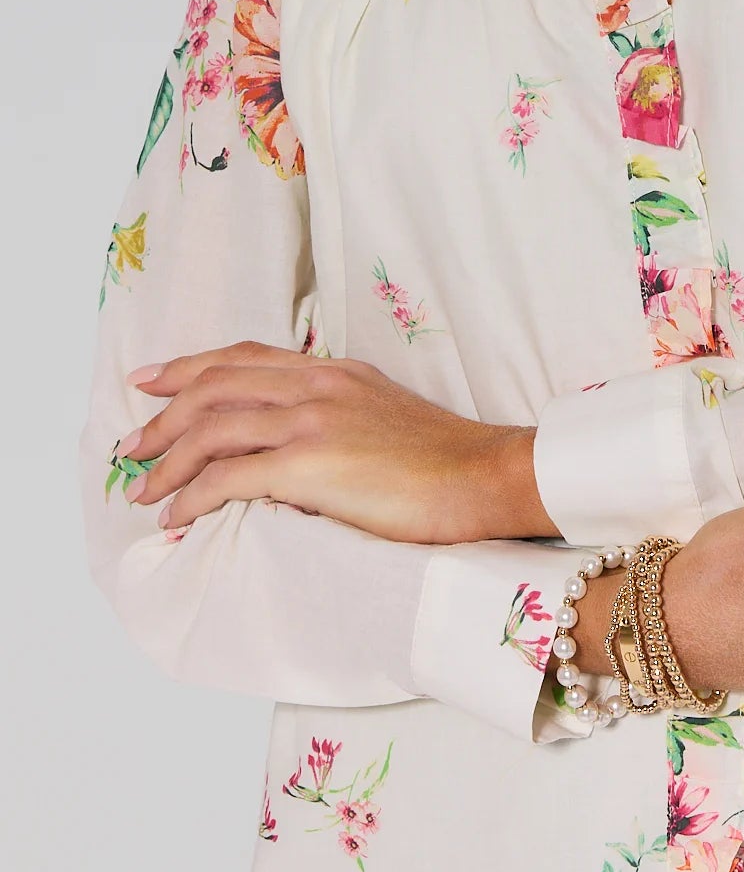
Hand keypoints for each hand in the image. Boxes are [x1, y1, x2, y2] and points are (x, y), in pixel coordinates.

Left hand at [119, 340, 525, 543]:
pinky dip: (192, 495)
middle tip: (130, 443)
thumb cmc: (443, 461)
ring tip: (141, 488)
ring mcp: (312, 421)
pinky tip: (176, 514)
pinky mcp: (310, 465)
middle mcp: (316, 384)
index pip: (244, 357)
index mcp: (333, 370)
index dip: (189, 366)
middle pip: (215, 385)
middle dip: (162, 413)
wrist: (484, 475)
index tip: (150, 379)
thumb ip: (335, 414)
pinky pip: (229, 477)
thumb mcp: (383, 413)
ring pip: (213, 427)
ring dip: (167, 460)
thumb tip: (290, 447)